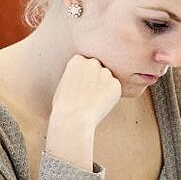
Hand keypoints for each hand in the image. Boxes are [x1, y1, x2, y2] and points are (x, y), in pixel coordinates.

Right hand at [45, 55, 120, 169]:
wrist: (73, 119)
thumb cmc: (64, 106)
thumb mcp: (64, 83)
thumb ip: (76, 75)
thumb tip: (85, 76)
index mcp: (77, 60)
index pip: (85, 62)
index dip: (84, 75)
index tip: (81, 85)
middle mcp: (92, 63)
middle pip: (98, 67)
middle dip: (96, 77)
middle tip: (90, 94)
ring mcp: (105, 73)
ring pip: (107, 78)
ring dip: (104, 86)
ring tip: (93, 101)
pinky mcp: (116, 85)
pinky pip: (115, 88)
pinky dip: (111, 96)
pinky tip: (100, 105)